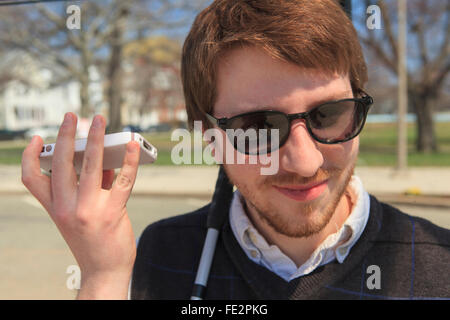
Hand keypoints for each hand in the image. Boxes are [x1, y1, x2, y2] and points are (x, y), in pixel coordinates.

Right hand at [21, 113, 139, 298]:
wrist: (105, 271)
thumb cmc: (94, 240)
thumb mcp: (81, 214)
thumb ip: (89, 185)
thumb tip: (104, 156)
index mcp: (54, 208)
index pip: (31, 179)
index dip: (30, 156)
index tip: (38, 138)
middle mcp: (66, 208)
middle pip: (60, 163)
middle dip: (65, 135)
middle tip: (73, 115)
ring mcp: (88, 210)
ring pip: (91, 165)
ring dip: (95, 138)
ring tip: (100, 120)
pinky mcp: (112, 213)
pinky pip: (122, 180)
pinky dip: (128, 160)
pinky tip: (132, 146)